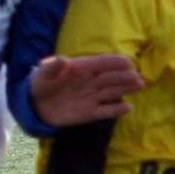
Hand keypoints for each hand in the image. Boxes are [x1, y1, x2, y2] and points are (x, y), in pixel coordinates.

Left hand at [29, 52, 143, 127]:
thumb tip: (62, 60)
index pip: (101, 63)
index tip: (128, 63)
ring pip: (112, 92)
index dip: (115, 62)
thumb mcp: (42, 74)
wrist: (35, 105)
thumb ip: (52, 67)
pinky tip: (128, 108)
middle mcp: (90, 82)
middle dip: (125, 76)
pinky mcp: (89, 113)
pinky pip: (105, 111)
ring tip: (139, 86)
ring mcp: (91, 97)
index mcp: (82, 68)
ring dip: (126, 89)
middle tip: (138, 77)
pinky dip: (116, 110)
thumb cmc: (41, 83)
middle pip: (111, 78)